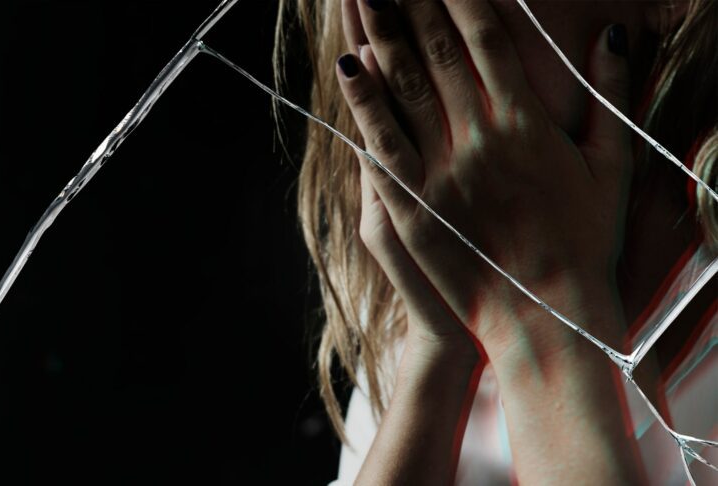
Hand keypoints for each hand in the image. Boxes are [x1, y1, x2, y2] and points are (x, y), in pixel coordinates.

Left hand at [338, 0, 632, 357]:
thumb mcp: (612, 167)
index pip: (488, 39)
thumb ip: (612, 97)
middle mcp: (481, 139)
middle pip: (439, 53)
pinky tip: (347, 66)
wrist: (545, 316)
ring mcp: (443, 173)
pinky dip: (363, 103)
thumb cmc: (583, 243)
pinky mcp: (413, 208)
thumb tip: (614, 36)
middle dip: (412, 2)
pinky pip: (382, 146)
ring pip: (405, 89)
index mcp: (528, 124)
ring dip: (381, 35)